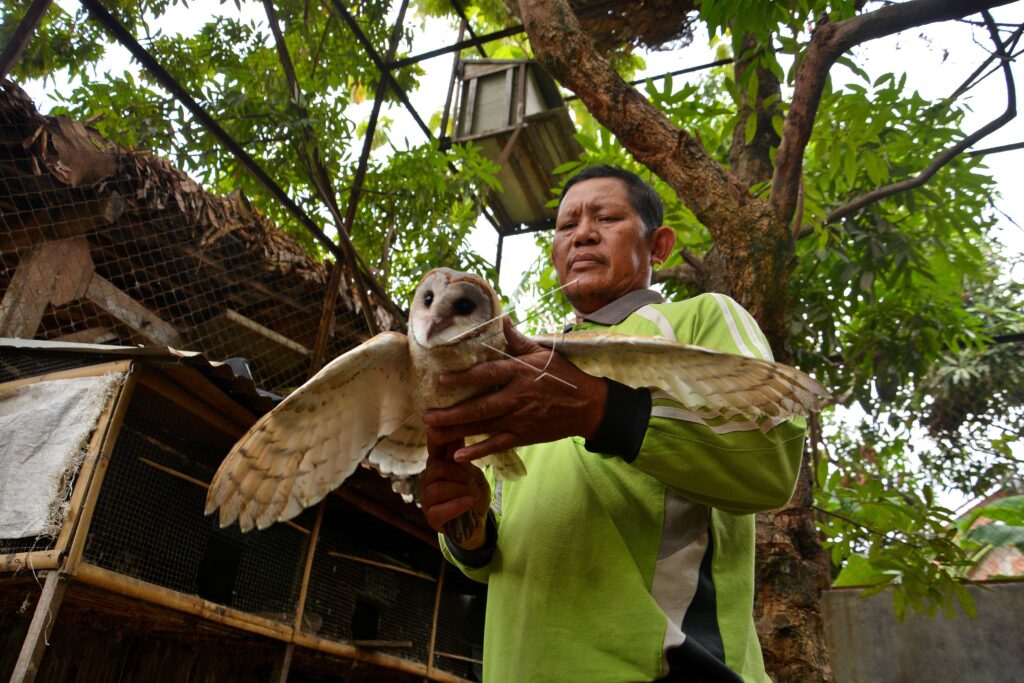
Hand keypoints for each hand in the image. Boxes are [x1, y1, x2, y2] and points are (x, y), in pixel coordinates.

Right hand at [419, 437, 489, 549]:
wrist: (479, 520)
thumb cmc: (473, 493)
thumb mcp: (472, 471)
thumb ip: (462, 455)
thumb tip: (458, 429)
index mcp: (437, 465)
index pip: (433, 448)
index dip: (438, 438)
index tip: (445, 430)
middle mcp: (427, 480)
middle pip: (437, 468)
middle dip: (459, 474)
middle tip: (472, 482)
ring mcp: (427, 499)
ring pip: (437, 488)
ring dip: (460, 490)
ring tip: (473, 494)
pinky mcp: (431, 517)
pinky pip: (439, 509)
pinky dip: (457, 505)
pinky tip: (468, 502)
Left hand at [423, 317, 607, 461]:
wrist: (588, 406)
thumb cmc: (563, 377)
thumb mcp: (542, 353)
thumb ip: (517, 340)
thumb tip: (500, 318)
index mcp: (520, 373)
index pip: (488, 374)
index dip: (464, 377)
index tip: (441, 379)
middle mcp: (517, 396)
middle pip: (481, 406)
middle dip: (453, 413)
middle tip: (427, 415)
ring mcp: (520, 418)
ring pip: (484, 426)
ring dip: (458, 430)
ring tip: (433, 433)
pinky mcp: (524, 435)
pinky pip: (498, 444)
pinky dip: (479, 450)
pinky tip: (459, 454)